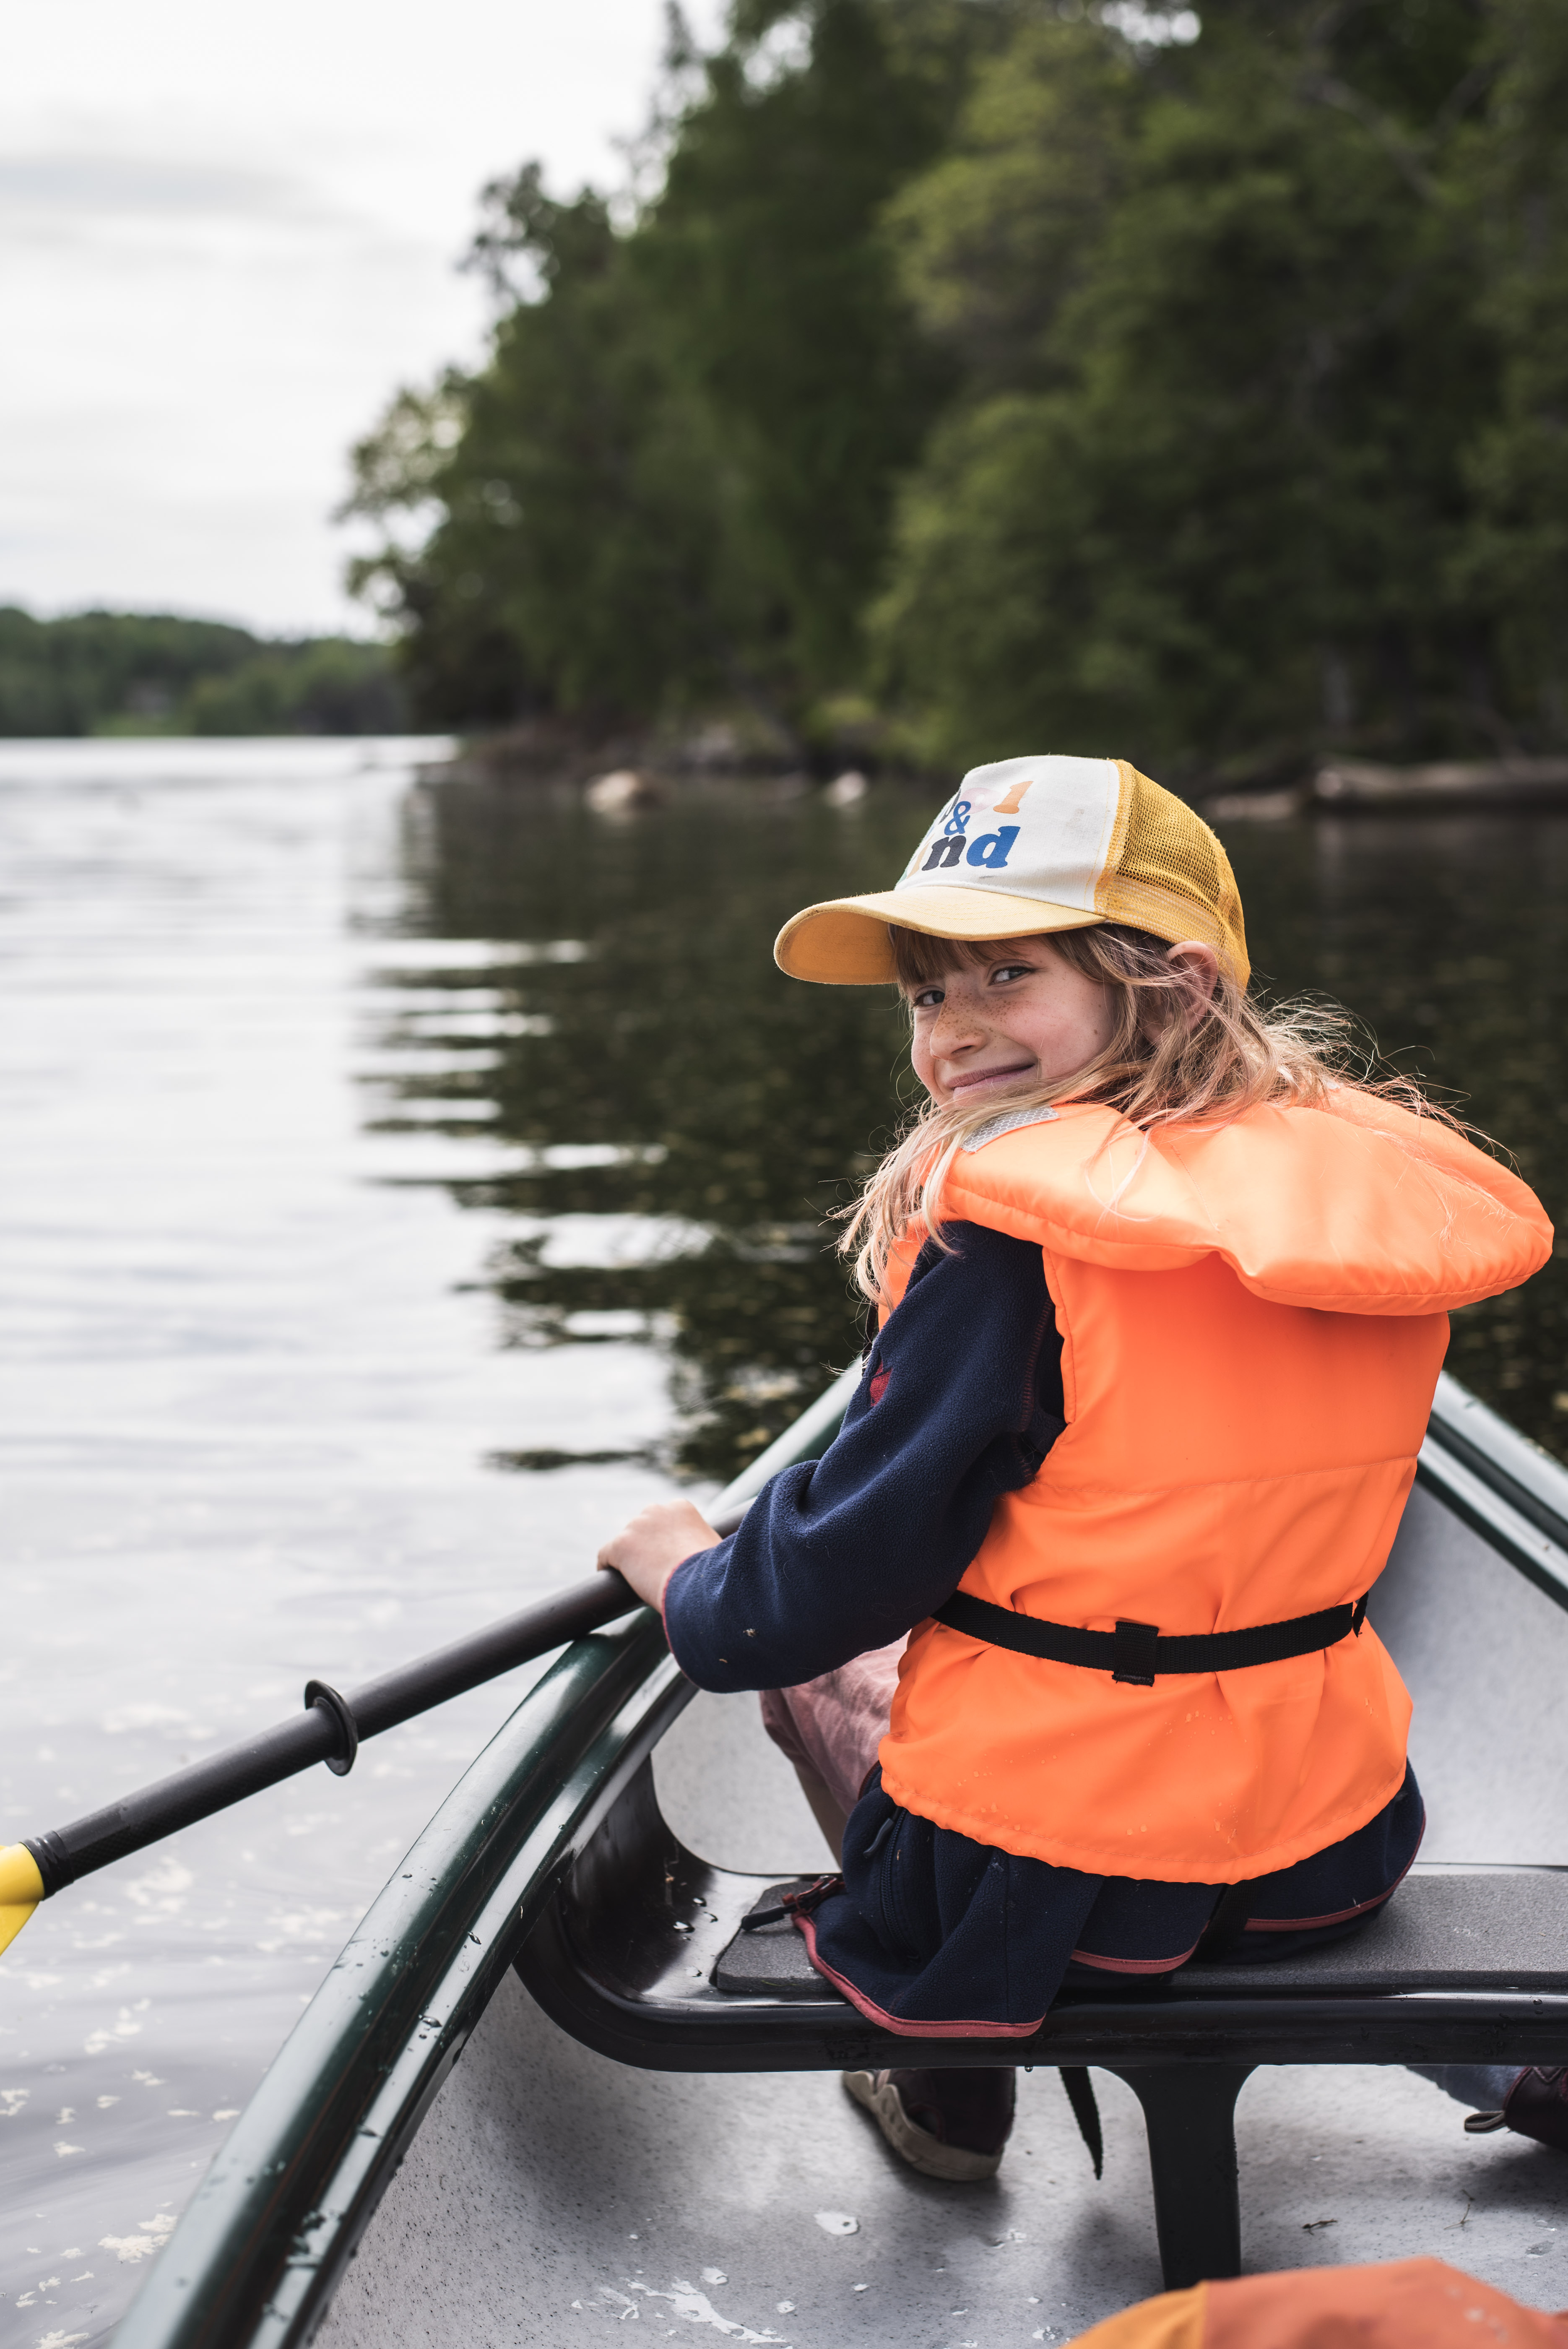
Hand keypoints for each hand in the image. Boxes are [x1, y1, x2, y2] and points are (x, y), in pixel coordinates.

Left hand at [597, 1499, 721, 1613]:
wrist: (699, 1585)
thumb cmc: (713, 1573)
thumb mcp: (712, 1547)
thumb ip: (701, 1542)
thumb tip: (701, 1555)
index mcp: (681, 1507)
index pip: (664, 1521)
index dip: (664, 1540)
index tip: (667, 1556)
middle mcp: (657, 1510)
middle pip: (643, 1528)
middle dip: (646, 1545)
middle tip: (653, 1569)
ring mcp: (636, 1526)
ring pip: (626, 1542)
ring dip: (630, 1557)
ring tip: (635, 1578)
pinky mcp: (620, 1545)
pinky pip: (606, 1555)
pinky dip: (607, 1567)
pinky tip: (610, 1579)